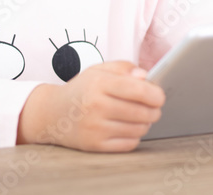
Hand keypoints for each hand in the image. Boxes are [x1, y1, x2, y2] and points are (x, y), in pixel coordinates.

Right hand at [17, 60, 164, 151]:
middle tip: (154, 108)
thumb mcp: (99, 70)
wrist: (52, 113)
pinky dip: (135, 136)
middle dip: (154, 111)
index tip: (160, 96)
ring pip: (137, 129)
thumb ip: (124, 68)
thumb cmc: (82, 89)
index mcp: (99, 84)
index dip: (155, 94)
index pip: (137, 90)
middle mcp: (96, 106)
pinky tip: (130, 128)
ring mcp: (94, 127)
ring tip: (141, 117)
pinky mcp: (94, 145)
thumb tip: (145, 77)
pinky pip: (128, 144)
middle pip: (141, 112)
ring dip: (146, 124)